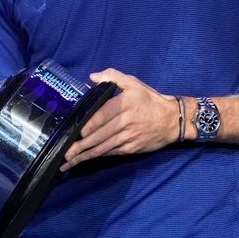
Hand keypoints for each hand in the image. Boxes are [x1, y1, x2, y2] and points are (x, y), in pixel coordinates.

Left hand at [59, 68, 177, 170]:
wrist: (172, 120)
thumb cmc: (150, 100)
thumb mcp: (134, 83)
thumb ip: (112, 76)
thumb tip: (92, 77)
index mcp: (123, 105)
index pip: (102, 116)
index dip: (89, 125)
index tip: (77, 132)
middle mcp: (124, 123)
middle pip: (99, 136)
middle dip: (81, 146)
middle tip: (65, 152)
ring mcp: (127, 138)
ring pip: (103, 148)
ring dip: (85, 156)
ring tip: (70, 161)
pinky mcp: (130, 149)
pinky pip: (111, 153)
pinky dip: (97, 157)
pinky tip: (85, 160)